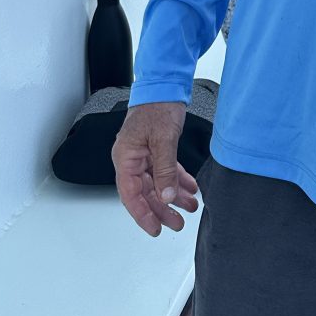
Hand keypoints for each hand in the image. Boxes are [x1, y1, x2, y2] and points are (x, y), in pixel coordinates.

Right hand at [112, 101, 198, 236]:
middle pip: (145, 192)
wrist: (165, 85)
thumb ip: (164, 169)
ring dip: (173, 196)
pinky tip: (190, 189)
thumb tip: (166, 196)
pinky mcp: (156, 149)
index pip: (131, 195)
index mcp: (125, 158)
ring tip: (190, 207)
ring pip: (157, 183)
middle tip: (177, 223)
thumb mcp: (163, 139)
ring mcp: (143, 155)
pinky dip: (177, 180)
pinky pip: (165, 171)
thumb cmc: (157, 107)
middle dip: (162, 209)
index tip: (155, 229)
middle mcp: (132, 159)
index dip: (143, 214)